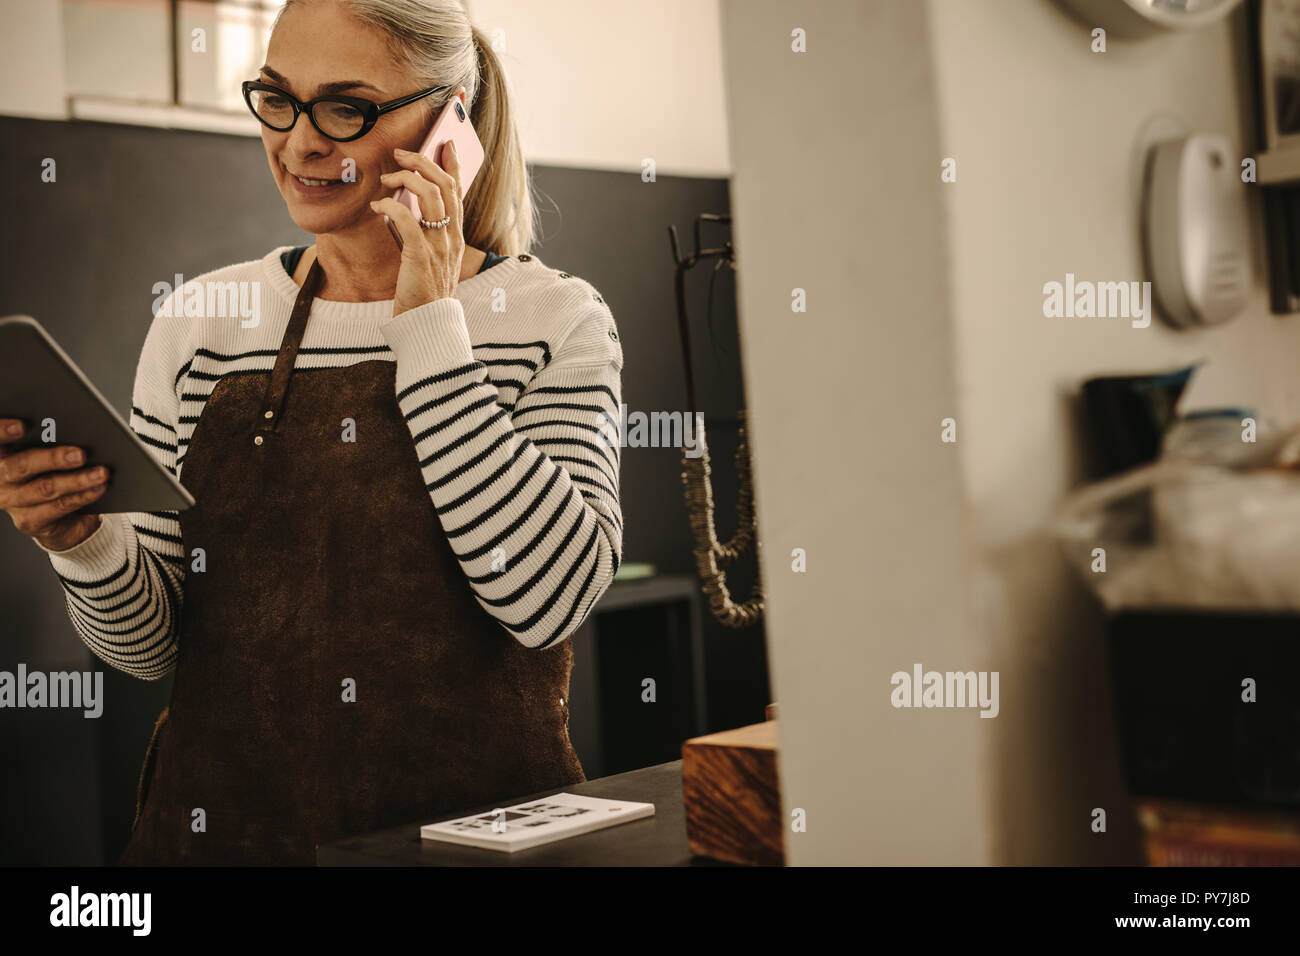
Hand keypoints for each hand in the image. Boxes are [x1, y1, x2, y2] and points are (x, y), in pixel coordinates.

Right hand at [0, 419, 108, 551]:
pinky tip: (100, 487)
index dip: (2, 432)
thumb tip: (75, 424)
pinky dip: (83, 496)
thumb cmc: (52, 470)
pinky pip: (59, 507)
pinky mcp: (29, 521)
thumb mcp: (45, 450)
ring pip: (44, 488)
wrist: (58, 514)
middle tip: (80, 454)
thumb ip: (48, 438)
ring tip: (102, 472)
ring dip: (77, 480)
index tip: (22, 426)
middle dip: (52, 458)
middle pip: (20, 466)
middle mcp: (0, 478)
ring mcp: (12, 501)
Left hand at [370, 139, 465, 317]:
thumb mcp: (431, 259)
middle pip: (445, 184)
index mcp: (456, 236)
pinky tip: (377, 206)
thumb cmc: (425, 293)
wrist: (428, 325)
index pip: (459, 191)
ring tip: (386, 179)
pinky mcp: (421, 256)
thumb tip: (401, 208)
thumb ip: (423, 234)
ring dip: (405, 178)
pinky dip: (390, 205)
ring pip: (429, 194)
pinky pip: (407, 219)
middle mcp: (452, 238)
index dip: (453, 163)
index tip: (444, 142)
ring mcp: (439, 246)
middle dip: (422, 161)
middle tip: (400, 153)